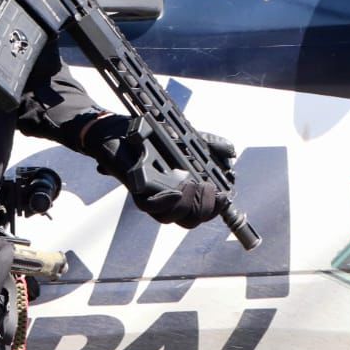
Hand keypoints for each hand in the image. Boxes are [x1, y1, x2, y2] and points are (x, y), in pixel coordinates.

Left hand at [84, 114, 227, 229]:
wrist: (119, 129)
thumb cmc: (151, 136)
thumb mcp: (187, 139)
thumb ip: (210, 145)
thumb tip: (230, 153)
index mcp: (181, 192)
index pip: (202, 212)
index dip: (216, 209)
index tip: (224, 195)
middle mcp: (166, 198)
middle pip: (190, 220)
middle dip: (206, 209)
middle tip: (211, 189)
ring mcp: (151, 196)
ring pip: (171, 217)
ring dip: (188, 205)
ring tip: (194, 185)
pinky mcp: (135, 190)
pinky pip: (150, 207)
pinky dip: (165, 202)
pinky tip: (175, 190)